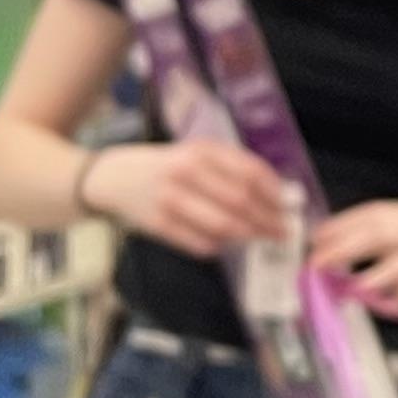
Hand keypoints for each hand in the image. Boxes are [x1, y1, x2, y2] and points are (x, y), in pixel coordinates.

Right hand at [83, 140, 290, 259]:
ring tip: (262, 239)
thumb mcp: (195, 153)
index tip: (289, 206)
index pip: (250, 173)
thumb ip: (232, 168)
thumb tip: (277, 194)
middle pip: (241, 202)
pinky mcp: (158, 225)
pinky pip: (201, 243)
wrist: (108, 178)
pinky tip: (229, 243)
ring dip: (250, 236)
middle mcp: (185, 172)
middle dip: (269, 220)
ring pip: (224, 225)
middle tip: (283, 232)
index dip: (275, 194)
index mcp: (200, 151)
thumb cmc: (163, 166)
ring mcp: (169, 199)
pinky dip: (221, 246)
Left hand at [310, 198, 397, 320]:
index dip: (320, 241)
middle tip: (315, 270)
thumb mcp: (389, 212)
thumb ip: (354, 223)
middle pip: (355, 248)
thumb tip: (317, 237)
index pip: (341, 226)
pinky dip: (389, 304)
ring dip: (356, 287)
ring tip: (346, 290)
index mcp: (383, 217)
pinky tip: (384, 300)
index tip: (310, 253)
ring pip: (375, 280)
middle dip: (329, 260)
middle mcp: (395, 238)